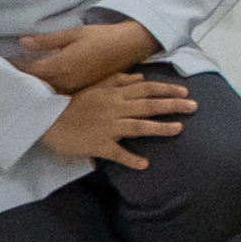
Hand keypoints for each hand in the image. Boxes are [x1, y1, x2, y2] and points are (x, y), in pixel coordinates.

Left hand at [2, 16, 159, 91]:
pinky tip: (42, 92)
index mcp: (60, 65)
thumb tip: (22, 42)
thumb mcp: (72, 33)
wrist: (128, 46)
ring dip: (34, 91)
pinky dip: (49, 93)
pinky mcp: (82, 91)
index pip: (30, 71)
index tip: (1, 69)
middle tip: (5, 83)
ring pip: (48, 93)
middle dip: (22, 84)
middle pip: (37, 86)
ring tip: (19, 89)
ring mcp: (74, 88)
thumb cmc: (99, 37)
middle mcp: (65, 80)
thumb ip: (47, 40)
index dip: (15, 70)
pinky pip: (60, 95)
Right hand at [34, 71, 196, 164]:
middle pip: (148, 105)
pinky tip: (145, 164)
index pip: (146, 89)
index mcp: (113, 93)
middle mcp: (115, 108)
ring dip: (160, 128)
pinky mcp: (99, 144)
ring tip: (179, 129)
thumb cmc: (70, 102)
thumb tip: (139, 77)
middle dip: (172, 105)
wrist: (46, 118)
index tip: (184, 90)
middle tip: (194, 106)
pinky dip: (131, 159)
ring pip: (138, 126)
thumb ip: (117, 80)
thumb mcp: (94, 85)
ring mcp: (108, 127)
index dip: (166, 89)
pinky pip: (117, 153)